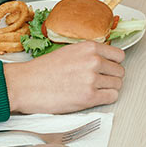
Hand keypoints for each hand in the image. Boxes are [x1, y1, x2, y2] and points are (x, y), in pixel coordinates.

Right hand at [3, 41, 124, 113]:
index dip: (114, 64)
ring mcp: (92, 79)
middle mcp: (93, 61)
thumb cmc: (42, 70)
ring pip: (117, 85)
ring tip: (95, 90)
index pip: (119, 55)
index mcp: (89, 47)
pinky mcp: (89, 97)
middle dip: (112, 77)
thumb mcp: (69, 51)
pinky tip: (95, 97)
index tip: (109, 69)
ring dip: (109, 89)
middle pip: (120, 71)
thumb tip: (104, 60)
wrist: (25, 85)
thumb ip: (88, 54)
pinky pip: (112, 97)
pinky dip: (106, 98)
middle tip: (100, 82)